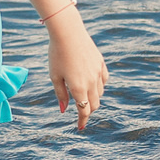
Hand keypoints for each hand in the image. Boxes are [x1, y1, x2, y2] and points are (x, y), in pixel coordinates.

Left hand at [47, 11, 106, 131]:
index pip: (84, 111)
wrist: (68, 32)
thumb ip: (60, 94)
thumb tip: (64, 110)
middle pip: (94, 105)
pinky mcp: (101, 63)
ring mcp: (98, 72)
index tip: (80, 127)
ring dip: (93, 99)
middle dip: (88, 111)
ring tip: (84, 97)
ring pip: (100, 93)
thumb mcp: (55, 76)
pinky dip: (99, 86)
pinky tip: (93, 84)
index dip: (82, 121)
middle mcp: (91, 82)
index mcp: (78, 88)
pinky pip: (104, 80)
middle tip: (80, 113)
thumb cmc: (57, 54)